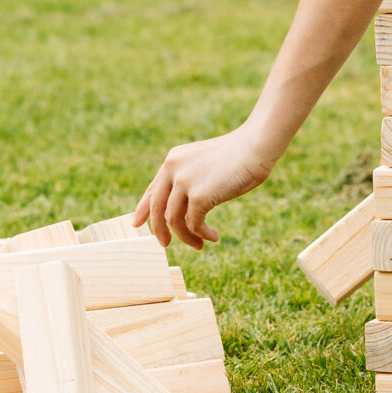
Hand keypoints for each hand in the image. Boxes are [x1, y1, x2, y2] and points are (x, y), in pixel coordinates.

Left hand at [132, 122, 280, 249]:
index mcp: (173, 160)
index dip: (144, 208)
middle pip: (157, 208)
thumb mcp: (205, 165)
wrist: (255, 147)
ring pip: (173, 220)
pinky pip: (194, 224)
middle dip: (160, 230)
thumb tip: (185, 206)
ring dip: (186, 237)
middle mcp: (172, 169)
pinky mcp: (199, 196)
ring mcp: (184, 182)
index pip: (153, 189)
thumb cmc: (237, 156)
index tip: (137, 223)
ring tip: (199, 245)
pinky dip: (201, 234)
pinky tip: (213, 237)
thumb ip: (190, 179)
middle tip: (165, 244)